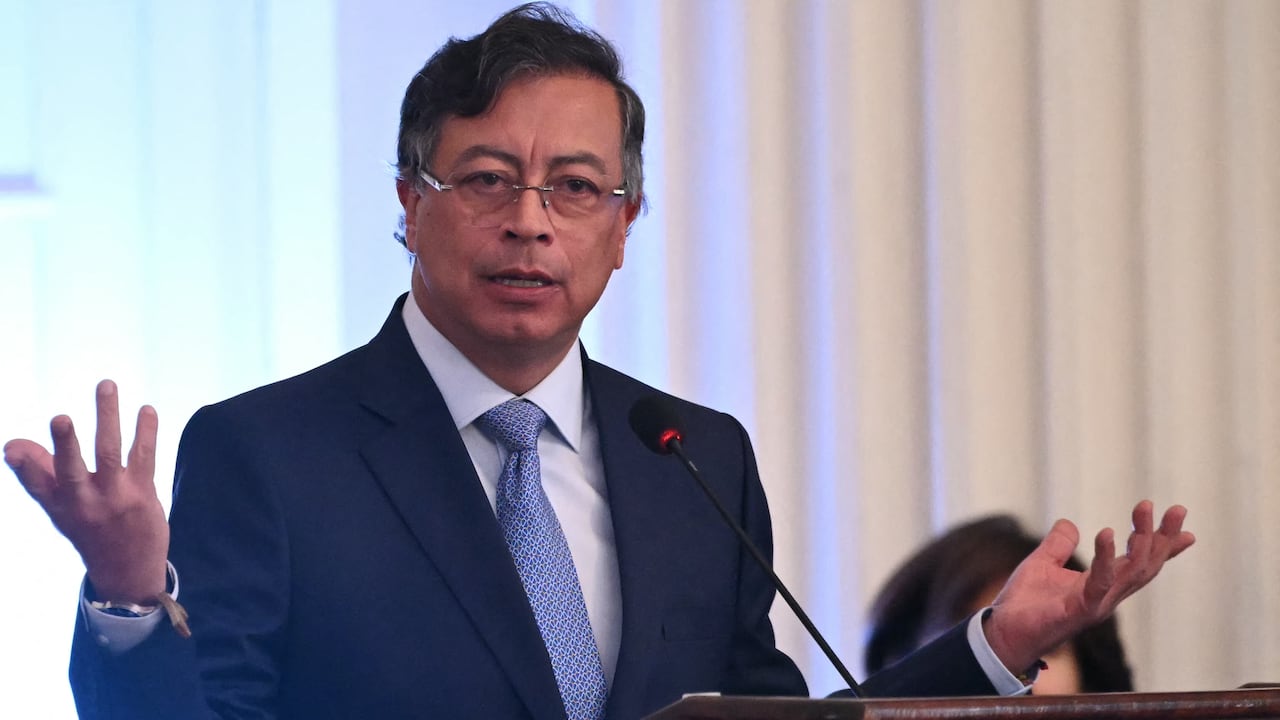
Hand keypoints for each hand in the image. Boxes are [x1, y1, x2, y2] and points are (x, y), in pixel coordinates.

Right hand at [4, 380, 168, 603]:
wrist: (128, 571)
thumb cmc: (90, 530)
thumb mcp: (59, 509)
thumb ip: (38, 474)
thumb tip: (11, 445)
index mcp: (60, 506)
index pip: (37, 485)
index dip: (25, 466)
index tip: (12, 448)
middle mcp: (85, 503)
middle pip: (72, 470)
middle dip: (65, 444)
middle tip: (60, 419)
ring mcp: (116, 498)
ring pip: (110, 453)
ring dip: (108, 418)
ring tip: (105, 385)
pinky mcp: (143, 494)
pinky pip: (144, 457)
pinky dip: (146, 431)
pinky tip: (147, 409)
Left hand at [983, 500, 1194, 673]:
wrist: (1003, 632)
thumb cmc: (1024, 604)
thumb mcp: (1042, 564)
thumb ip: (1058, 545)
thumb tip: (1069, 524)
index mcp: (1102, 585)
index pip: (1139, 563)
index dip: (1164, 548)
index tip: (1186, 528)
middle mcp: (1107, 596)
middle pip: (1145, 565)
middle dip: (1163, 538)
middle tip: (1176, 509)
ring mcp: (1097, 604)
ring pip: (1132, 572)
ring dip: (1143, 540)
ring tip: (1144, 509)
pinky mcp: (1080, 610)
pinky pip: (1100, 582)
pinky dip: (1106, 557)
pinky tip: (1107, 533)